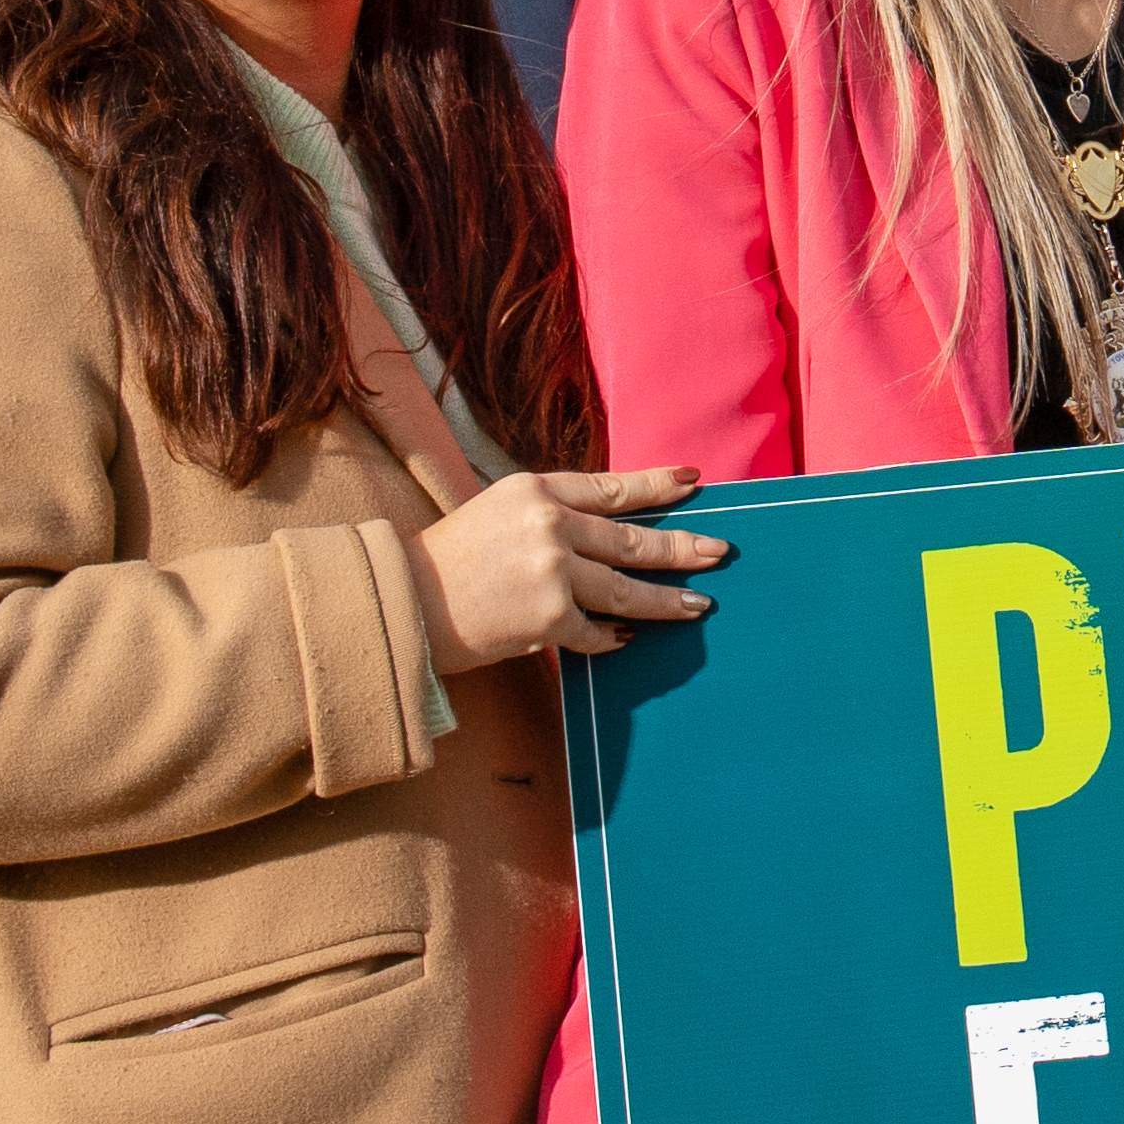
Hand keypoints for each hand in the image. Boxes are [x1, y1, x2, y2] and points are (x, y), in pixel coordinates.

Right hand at [420, 466, 726, 672]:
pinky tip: (625, 641)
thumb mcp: (498, 510)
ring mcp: (553, 572)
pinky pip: (595, 633)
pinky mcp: (549, 619)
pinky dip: (610, 640)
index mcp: (536, 490)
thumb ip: (552, 514)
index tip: (694, 482)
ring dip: (667, 601)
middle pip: (634, 540)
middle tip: (718, 553)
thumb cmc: (449, 559)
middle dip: (682, 549)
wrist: (404, 602)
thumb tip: (611, 531)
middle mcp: (550, 525)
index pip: (612, 488)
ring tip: (698, 604)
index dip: (657, 485)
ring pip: (628, 591)